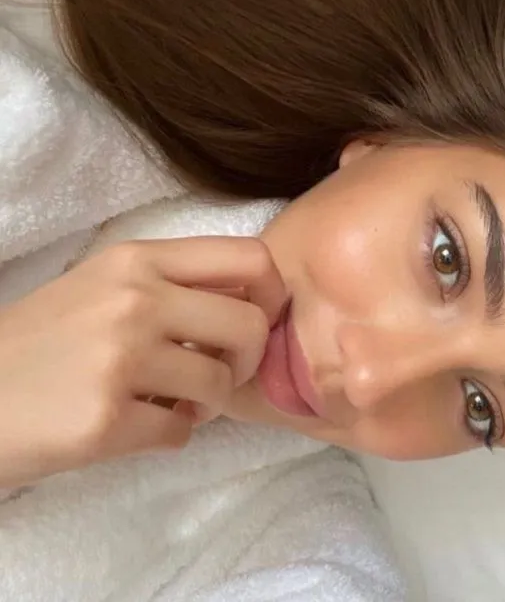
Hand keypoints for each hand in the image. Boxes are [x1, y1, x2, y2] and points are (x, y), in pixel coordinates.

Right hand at [0, 237, 285, 487]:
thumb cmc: (45, 340)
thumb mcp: (105, 285)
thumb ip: (174, 284)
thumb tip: (253, 305)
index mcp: (137, 260)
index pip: (249, 257)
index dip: (271, 294)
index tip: (257, 320)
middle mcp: (134, 299)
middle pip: (251, 325)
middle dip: (247, 360)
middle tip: (219, 373)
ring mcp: (120, 358)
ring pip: (221, 386)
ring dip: (204, 404)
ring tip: (168, 400)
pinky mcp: (106, 418)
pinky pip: (182, 433)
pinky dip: (168, 434)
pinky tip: (135, 424)